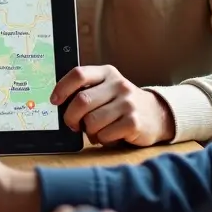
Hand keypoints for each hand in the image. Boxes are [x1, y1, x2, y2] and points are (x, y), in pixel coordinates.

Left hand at [50, 65, 174, 145]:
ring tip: (96, 130)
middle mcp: (118, 85)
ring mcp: (128, 103)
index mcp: (107, 73)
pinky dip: (102, 139)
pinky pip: (105, 134)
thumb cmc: (121, 104)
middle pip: (81, 101)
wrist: (157, 114)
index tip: (54, 101)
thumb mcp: (106, 89)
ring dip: (89, 131)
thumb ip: (86, 91)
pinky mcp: (134, 122)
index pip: (79, 74)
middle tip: (73, 125)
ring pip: (91, 121)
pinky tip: (109, 135)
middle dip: (71, 117)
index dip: (62, 88)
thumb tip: (58, 104)